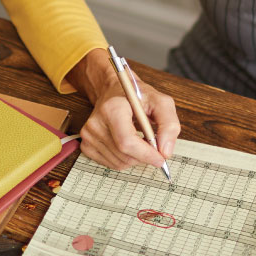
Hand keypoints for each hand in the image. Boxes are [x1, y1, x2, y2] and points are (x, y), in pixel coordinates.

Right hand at [67, 48, 179, 171]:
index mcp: (112, 108)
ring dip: (136, 158)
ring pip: (120, 163)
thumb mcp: (160, 102)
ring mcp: (89, 135)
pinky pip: (112, 164)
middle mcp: (96, 123)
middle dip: (144, 155)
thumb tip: (166, 151)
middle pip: (125, 154)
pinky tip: (128, 144)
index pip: (126, 141)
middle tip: (154, 144)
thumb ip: (169, 125)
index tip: (161, 158)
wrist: (114, 92)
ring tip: (140, 139)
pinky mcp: (86, 145)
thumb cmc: (137, 96)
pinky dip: (125, 159)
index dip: (146, 154)